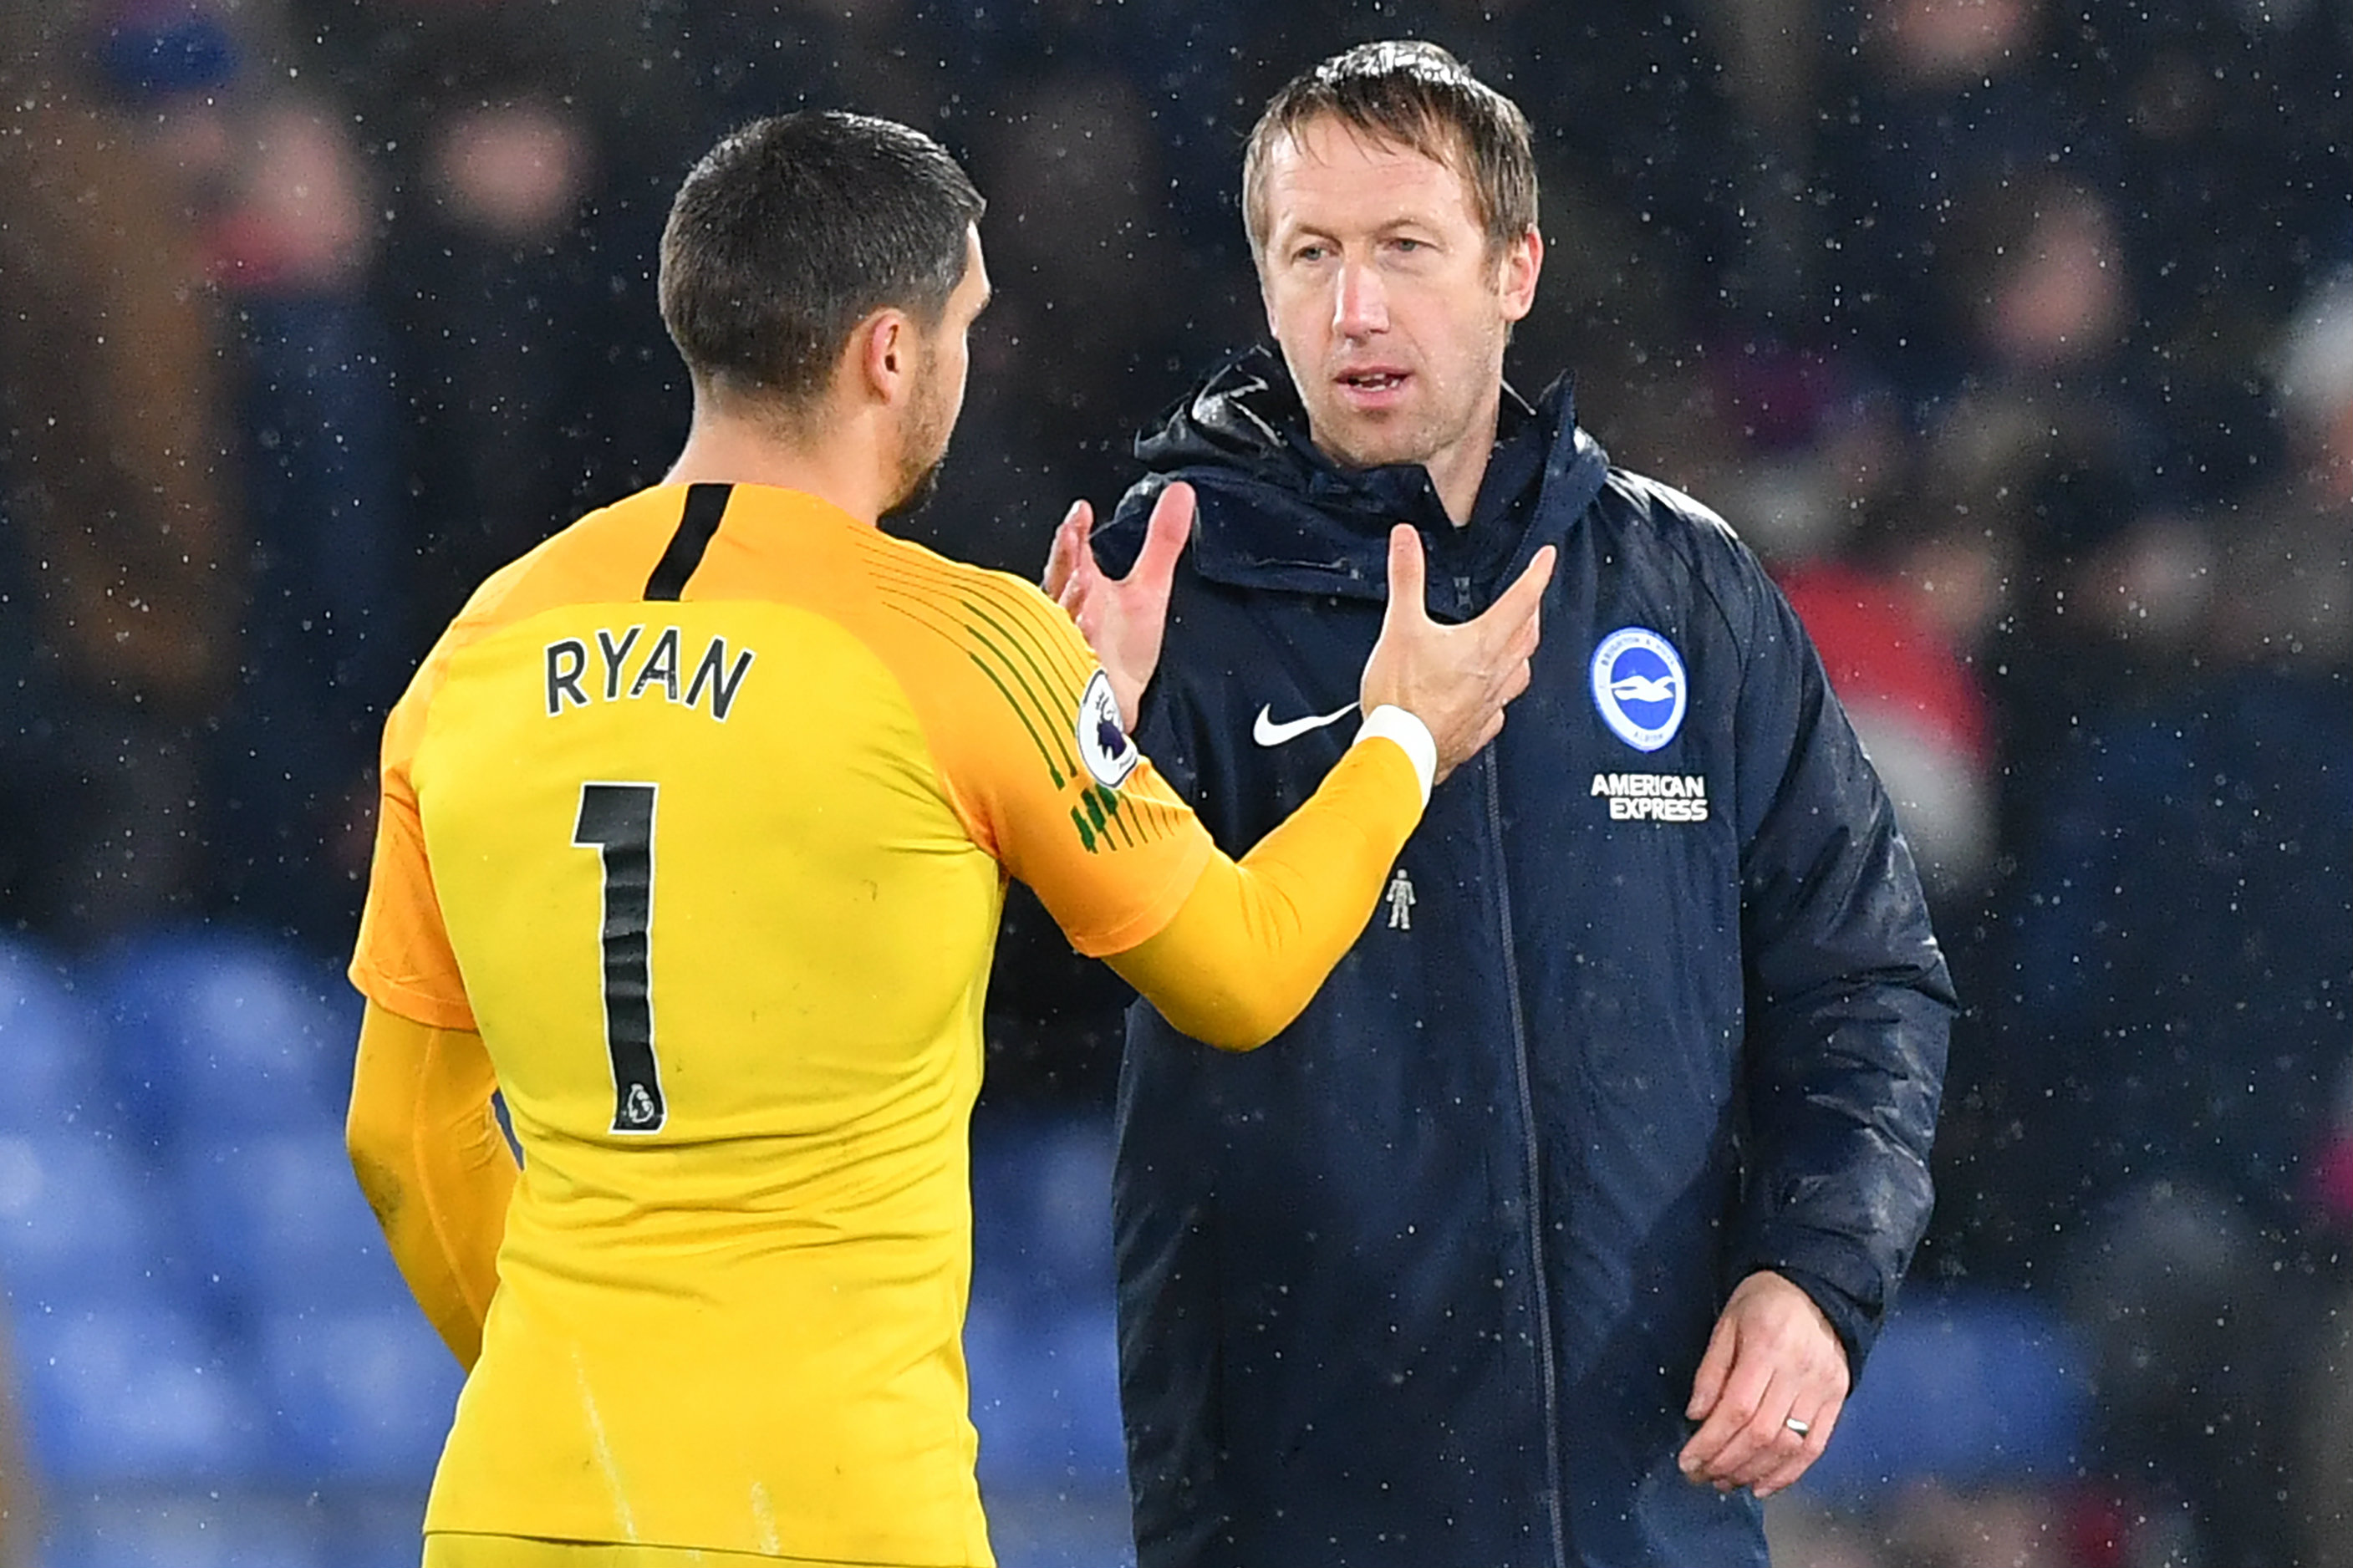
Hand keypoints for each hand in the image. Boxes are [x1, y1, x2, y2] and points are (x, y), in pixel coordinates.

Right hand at [1043, 481, 1193, 729]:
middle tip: (1072, 537)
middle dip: (1066, 560)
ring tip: (1081, 579)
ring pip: (1061, 616)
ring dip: (1071, 599)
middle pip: (1061, 579)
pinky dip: (1075, 642)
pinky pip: (1068, 654)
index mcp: (1084, 588)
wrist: (1114, 704)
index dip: (1075, 532)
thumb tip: (1181, 494)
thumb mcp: (1149, 587)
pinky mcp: (1072, 673)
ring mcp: (1067, 642)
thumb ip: (1163, 540)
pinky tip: (1083, 629)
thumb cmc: (1122, 649)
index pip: (1073, 553)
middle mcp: (1069, 612)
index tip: (1082, 511)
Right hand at [1358, 527, 1554, 783]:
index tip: (1547, 558)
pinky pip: (1500, 708)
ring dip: (1523, 651)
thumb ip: (1406, 578)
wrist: (1399, 752)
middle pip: (1527, 636)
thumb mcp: (1400, 626)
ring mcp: (1489, 706)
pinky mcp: (1477, 730)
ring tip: (1518, 642)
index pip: (1522, 600)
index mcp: (1483, 645)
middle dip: (1533, 611)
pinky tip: (1491, 693)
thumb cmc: (1402, 698)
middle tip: (1532, 598)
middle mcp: (1495, 675)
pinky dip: (1501, 692)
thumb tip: (1406, 540)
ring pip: (1521, 672)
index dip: (1537, 574)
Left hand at [1678, 1271, 1849, 1498]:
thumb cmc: (1762, 1303)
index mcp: (1768, 1347)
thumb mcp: (1726, 1323)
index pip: (1737, 1409)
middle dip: (1726, 1462)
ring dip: (1753, 1472)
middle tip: (1701, 1477)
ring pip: (1788, 1446)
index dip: (1710, 1442)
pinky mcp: (1838, 1401)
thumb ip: (1711, 1370)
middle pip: (1762, 1433)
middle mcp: (1799, 1372)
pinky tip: (1763, 1486)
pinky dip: (1788, 1473)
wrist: (1817, 1289)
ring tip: (1725, 1482)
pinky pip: (1815, 1448)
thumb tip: (1696, 1416)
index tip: (1687, 1462)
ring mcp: (1823, 1389)